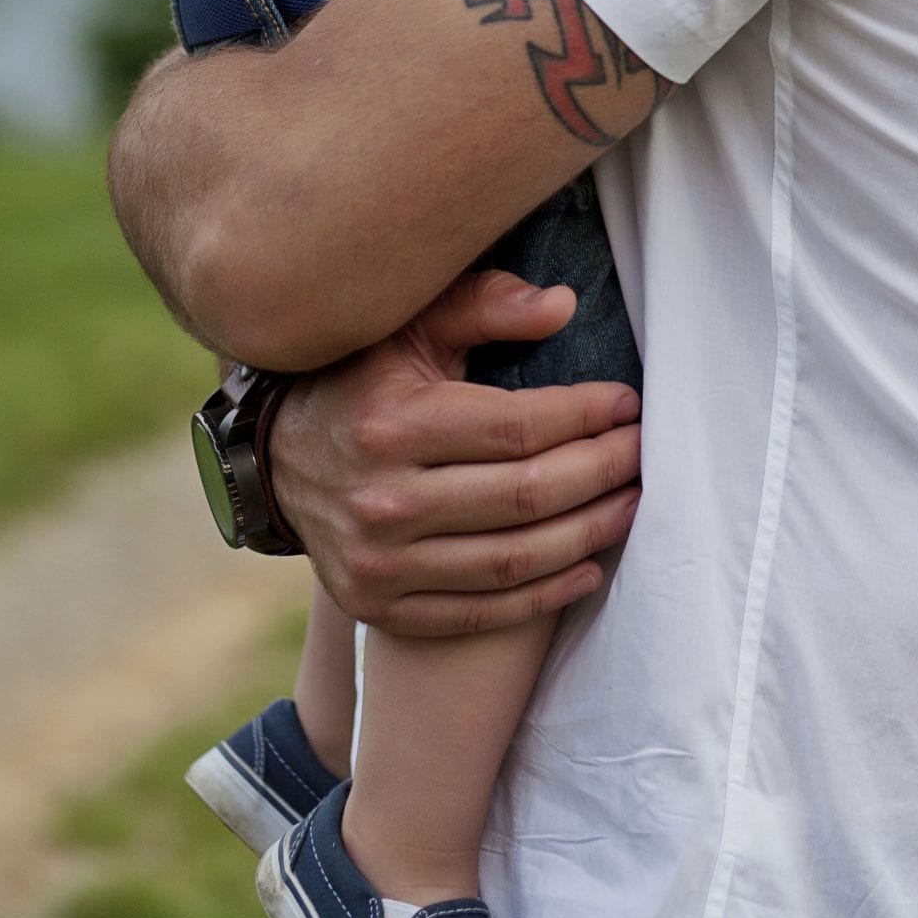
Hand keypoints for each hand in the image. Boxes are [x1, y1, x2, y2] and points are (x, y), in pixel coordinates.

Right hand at [267, 268, 641, 636]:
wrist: (274, 461)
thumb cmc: (360, 378)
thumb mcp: (408, 326)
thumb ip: (482, 305)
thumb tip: (563, 305)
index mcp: (394, 424)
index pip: (518, 428)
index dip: (585, 417)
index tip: (627, 404)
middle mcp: (383, 500)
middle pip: (526, 497)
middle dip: (601, 472)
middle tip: (644, 453)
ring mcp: (379, 565)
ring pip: (513, 561)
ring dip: (588, 534)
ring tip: (631, 504)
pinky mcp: (380, 608)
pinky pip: (480, 612)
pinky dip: (543, 596)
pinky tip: (589, 568)